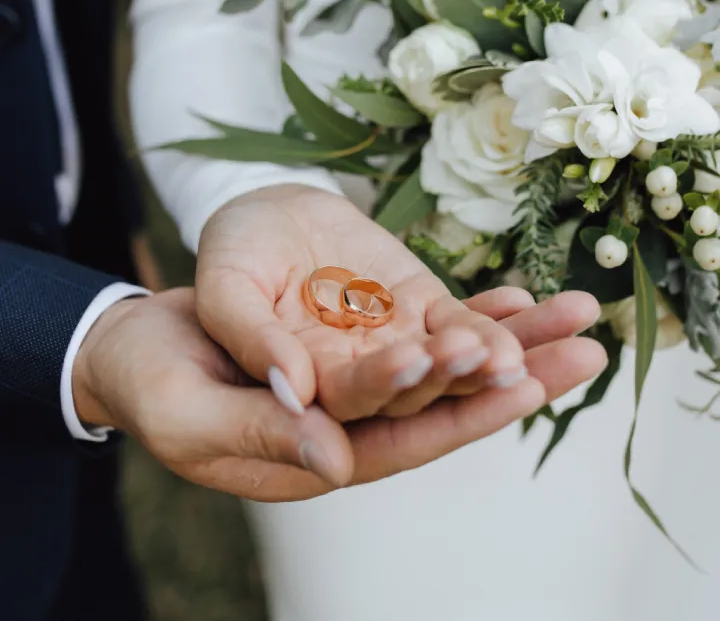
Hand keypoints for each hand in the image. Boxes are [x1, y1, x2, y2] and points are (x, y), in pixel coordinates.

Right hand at [72, 287, 605, 500]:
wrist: (150, 337)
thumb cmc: (158, 383)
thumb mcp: (193, 412)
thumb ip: (259, 430)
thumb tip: (332, 458)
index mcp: (318, 450)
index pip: (398, 438)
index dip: (454, 412)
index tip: (510, 379)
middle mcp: (355, 414)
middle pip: (445, 401)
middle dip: (512, 376)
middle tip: (582, 354)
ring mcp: (364, 367)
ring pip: (449, 357)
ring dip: (516, 338)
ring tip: (578, 314)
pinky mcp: (361, 330)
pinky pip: (426, 323)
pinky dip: (475, 310)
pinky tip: (519, 296)